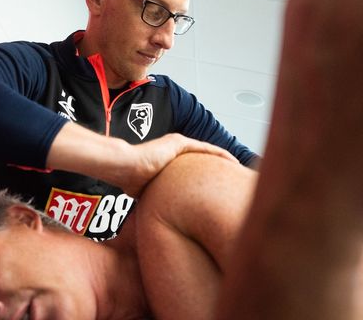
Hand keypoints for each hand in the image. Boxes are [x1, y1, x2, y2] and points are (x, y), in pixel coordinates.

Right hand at [47, 123, 237, 197]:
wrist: (123, 167)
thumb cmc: (130, 181)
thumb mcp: (149, 193)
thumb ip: (158, 199)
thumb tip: (160, 220)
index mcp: (168, 162)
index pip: (194, 170)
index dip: (208, 176)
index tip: (219, 186)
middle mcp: (174, 151)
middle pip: (203, 160)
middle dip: (218, 170)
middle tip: (232, 180)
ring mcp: (176, 145)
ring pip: (207, 153)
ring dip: (223, 160)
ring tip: (238, 169)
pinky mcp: (178, 143)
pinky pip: (205, 148)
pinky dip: (220, 154)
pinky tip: (232, 160)